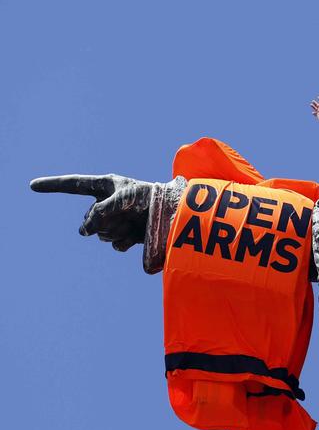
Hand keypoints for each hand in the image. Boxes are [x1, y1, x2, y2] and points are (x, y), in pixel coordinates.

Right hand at [31, 174, 152, 251]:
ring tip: (133, 223)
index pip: (73, 185)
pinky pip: (113, 244)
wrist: (174, 215)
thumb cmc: (150, 199)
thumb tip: (83, 231)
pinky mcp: (127, 236)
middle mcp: (108, 203)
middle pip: (88, 218)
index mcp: (106, 186)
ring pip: (100, 233)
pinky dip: (123, 242)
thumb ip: (98, 212)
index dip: (53, 185)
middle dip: (104, 219)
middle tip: (125, 215)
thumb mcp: (122, 198)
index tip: (33, 185)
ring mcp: (116, 220)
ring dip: (115, 230)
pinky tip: (136, 236)